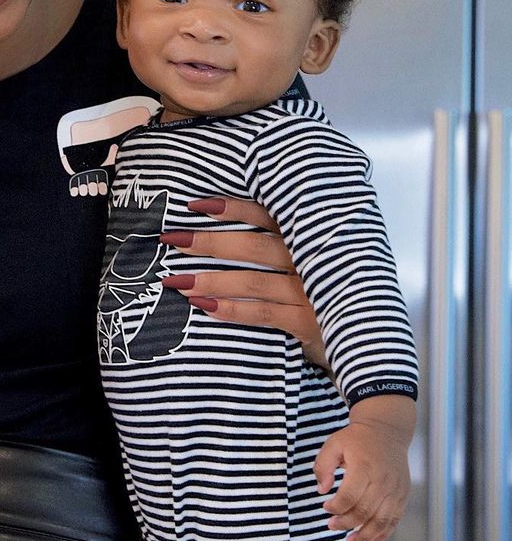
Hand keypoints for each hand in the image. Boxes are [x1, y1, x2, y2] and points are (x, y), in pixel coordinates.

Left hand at [157, 196, 327, 368]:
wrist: (367, 337)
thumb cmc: (328, 289)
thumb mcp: (313, 257)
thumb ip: (284, 237)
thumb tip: (224, 221)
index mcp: (311, 237)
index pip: (268, 214)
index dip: (232, 208)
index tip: (194, 204)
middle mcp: (312, 261)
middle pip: (254, 246)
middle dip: (209, 242)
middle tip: (172, 240)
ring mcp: (312, 293)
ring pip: (254, 281)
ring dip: (211, 280)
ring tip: (176, 281)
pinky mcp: (310, 324)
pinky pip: (264, 314)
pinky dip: (232, 310)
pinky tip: (204, 307)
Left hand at [314, 398, 413, 540]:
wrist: (387, 431)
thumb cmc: (356, 439)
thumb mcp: (333, 444)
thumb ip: (322, 466)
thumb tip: (322, 489)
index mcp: (364, 467)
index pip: (349, 496)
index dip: (335, 508)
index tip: (325, 508)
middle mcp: (383, 480)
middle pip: (364, 511)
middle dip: (346, 523)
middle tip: (331, 526)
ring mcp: (395, 489)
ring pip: (381, 520)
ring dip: (365, 535)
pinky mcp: (402, 495)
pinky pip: (394, 519)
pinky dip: (383, 533)